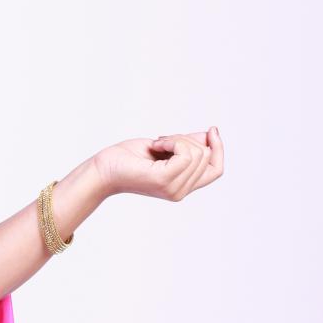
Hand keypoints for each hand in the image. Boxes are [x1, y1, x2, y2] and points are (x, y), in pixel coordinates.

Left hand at [93, 128, 223, 200]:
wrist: (103, 169)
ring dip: (177, 139)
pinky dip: (172, 141)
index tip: (211, 130)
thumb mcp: (165, 147)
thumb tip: (210, 135)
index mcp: (182, 186)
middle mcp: (180, 192)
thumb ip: (188, 144)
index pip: (216, 170)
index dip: (219, 148)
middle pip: (206, 155)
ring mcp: (173, 189)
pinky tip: (155, 144)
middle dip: (187, 139)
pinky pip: (185, 152)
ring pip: (197, 152)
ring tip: (157, 143)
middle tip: (162, 140)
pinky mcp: (164, 180)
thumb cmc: (128, 158)